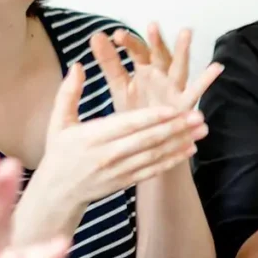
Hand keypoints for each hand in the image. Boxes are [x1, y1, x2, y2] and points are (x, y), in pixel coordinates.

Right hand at [32, 63, 204, 208]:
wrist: (57, 193)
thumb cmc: (59, 152)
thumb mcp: (57, 121)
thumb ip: (68, 92)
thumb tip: (78, 65)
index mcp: (92, 137)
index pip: (127, 125)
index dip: (151, 117)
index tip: (172, 108)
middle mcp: (108, 155)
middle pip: (147, 140)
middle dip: (175, 128)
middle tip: (198, 116)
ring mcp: (119, 171)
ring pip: (154, 155)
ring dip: (180, 143)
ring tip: (201, 131)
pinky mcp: (126, 182)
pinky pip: (153, 170)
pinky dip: (172, 161)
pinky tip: (189, 150)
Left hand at [94, 24, 223, 112]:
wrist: (147, 142)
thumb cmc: (136, 110)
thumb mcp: (119, 86)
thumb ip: (109, 62)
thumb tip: (95, 35)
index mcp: (144, 69)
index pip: (137, 51)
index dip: (128, 43)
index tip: (115, 36)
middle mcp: (161, 75)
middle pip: (158, 55)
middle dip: (155, 41)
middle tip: (151, 26)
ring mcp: (174, 88)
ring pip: (178, 67)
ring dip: (182, 51)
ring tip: (186, 32)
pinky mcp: (185, 104)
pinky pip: (196, 91)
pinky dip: (206, 80)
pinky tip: (216, 67)